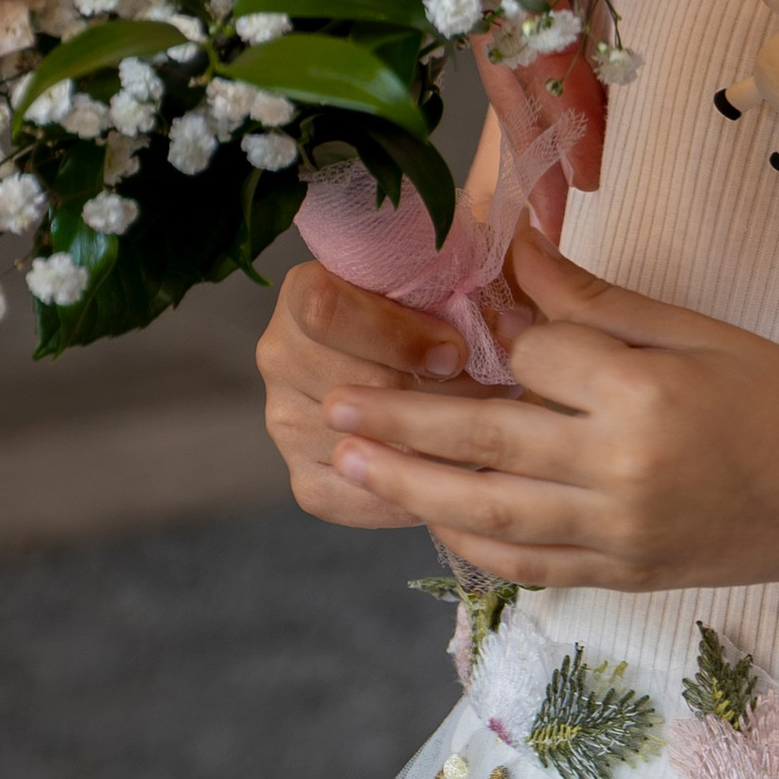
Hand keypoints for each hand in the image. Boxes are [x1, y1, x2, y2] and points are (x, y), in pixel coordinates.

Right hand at [257, 258, 477, 529]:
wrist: (417, 355)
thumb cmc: (440, 306)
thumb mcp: (446, 278)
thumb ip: (459, 287)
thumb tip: (497, 324)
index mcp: (305, 292)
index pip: (326, 311)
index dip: (396, 334)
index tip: (455, 352)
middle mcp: (281, 356)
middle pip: (357, 388)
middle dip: (436, 397)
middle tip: (493, 397)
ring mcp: (286, 423)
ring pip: (364, 446)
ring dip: (433, 445)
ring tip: (482, 430)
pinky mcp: (307, 480)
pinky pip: (360, 499)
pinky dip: (413, 490)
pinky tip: (450, 471)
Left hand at [315, 230, 778, 589]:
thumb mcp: (696, 331)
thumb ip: (595, 303)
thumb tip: (514, 252)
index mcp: (645, 397)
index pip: (540, 359)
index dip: (507, 329)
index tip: (476, 302)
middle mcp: (621, 473)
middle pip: (487, 442)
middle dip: (401, 423)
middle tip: (330, 404)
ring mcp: (615, 535)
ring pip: (489, 514)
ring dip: (411, 488)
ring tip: (348, 462)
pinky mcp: (618, 575)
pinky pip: (527, 563)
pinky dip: (473, 542)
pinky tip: (430, 517)